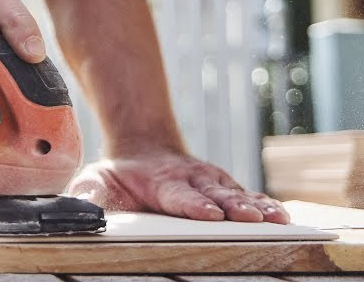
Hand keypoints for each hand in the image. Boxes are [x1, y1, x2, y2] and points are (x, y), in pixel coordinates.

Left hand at [66, 148, 288, 222]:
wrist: (143, 145)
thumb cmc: (118, 174)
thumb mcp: (95, 180)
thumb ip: (89, 195)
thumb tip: (80, 207)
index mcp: (161, 182)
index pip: (179, 195)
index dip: (194, 205)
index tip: (209, 213)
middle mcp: (192, 180)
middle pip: (215, 195)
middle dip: (233, 207)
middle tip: (249, 217)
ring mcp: (211, 183)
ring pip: (236, 194)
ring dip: (256, 206)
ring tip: (277, 219)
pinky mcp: (225, 189)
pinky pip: (248, 196)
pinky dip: (266, 205)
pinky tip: (283, 216)